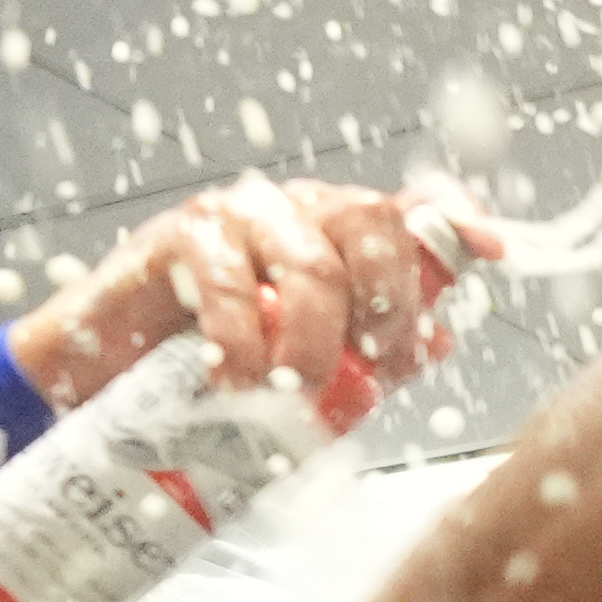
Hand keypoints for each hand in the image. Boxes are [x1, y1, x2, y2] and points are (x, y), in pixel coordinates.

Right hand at [10, 173, 504, 418]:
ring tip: (287, 392)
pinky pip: (229, 278)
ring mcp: (238, 218)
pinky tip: (232, 379)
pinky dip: (242, 340)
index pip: (411, 209)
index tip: (492, 247)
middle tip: (364, 366)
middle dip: (386, 305)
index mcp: (342, 239)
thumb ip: (372, 356)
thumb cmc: (218, 378)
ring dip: (314, 341)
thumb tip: (437, 340)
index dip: (455, 217)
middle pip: (373, 225)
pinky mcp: (178, 236)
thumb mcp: (312, 375)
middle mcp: (298, 214)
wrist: (108, 391)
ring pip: (312, 261)